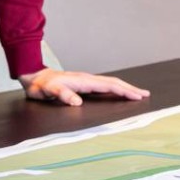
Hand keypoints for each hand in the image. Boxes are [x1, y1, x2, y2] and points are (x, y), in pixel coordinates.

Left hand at [19, 69, 150, 105]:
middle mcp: (87, 79)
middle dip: (130, 88)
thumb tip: (78, 102)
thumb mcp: (50, 90)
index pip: (109, 85)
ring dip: (124, 88)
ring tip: (136, 94)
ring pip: (109, 83)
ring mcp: (85, 81)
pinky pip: (102, 86)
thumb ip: (63, 95)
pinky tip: (116, 93)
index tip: (138, 96)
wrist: (33, 76)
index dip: (124, 91)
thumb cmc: (41, 85)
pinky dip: (114, 89)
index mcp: (83, 81)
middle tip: (145, 95)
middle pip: (113, 83)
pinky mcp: (82, 84)